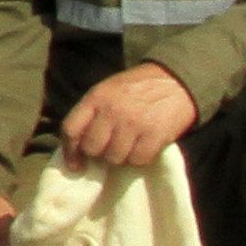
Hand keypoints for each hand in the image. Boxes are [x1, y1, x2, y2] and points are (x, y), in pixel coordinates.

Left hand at [59, 62, 200, 174]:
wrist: (175, 81)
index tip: (75, 164)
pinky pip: (138, 160)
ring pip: (114, 158)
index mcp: (96, 97)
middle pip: (92, 148)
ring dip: (119, 158)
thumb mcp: (108, 91)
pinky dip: (139, 159)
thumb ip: (92, 113)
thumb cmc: (137, 89)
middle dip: (98, 154)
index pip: (71, 129)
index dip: (70, 151)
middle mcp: (112, 111)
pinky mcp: (155, 134)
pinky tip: (143, 148)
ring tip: (127, 147)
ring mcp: (133, 123)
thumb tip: (77, 146)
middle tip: (108, 151)